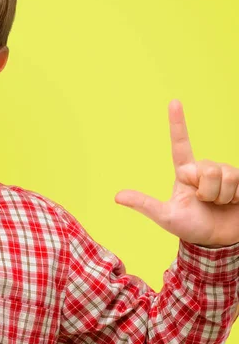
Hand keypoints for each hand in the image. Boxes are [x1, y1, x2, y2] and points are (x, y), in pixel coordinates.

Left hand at [115, 99, 238, 246]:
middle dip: (205, 191)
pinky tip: (233, 203)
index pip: (180, 143)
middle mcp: (204, 168)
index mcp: (184, 172)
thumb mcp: (166, 216)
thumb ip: (144, 205)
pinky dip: (234, 197)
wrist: (219, 241)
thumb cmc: (191, 227)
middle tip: (204, 203)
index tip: (174, 101)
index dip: (178, 123)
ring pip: (223, 175)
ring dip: (220, 196)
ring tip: (217, 204)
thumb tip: (117, 196)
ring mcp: (224, 173)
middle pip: (206, 169)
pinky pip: (238, 182)